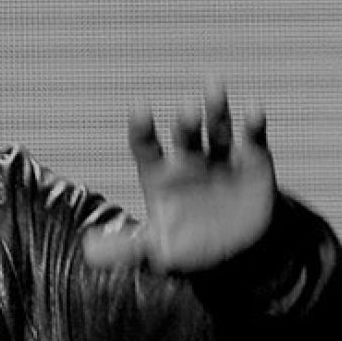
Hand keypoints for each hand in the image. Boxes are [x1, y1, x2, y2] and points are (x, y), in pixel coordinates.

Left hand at [83, 83, 277, 273]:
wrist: (238, 252)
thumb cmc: (190, 246)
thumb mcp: (156, 249)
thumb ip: (124, 247)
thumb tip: (88, 250)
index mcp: (161, 174)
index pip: (146, 145)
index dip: (142, 128)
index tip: (139, 106)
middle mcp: (189, 160)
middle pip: (185, 134)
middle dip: (186, 122)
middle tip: (186, 109)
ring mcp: (221, 157)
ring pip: (217, 127)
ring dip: (217, 109)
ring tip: (215, 88)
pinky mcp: (253, 162)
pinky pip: (253, 139)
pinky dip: (253, 123)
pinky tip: (252, 108)